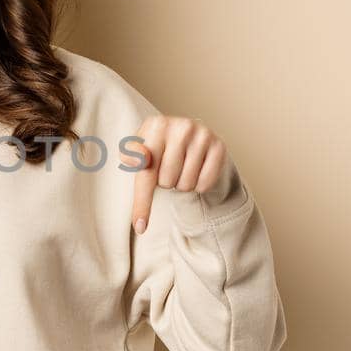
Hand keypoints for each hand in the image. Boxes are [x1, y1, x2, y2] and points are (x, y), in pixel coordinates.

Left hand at [121, 115, 227, 234]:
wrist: (188, 137)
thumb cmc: (158, 148)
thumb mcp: (139, 150)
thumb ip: (131, 157)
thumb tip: (139, 160)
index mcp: (155, 124)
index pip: (145, 171)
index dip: (141, 201)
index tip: (140, 226)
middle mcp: (181, 126)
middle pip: (166, 181)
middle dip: (165, 182)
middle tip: (169, 168)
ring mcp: (203, 135)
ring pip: (186, 185)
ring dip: (181, 184)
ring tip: (182, 168)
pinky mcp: (219, 147)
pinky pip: (204, 184)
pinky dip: (198, 185)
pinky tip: (197, 169)